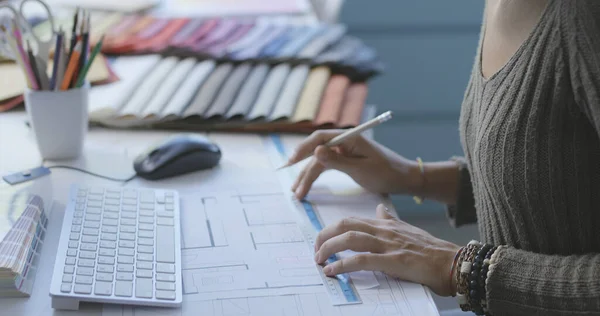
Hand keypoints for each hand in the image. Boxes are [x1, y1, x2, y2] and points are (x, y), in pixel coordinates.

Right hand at [287, 130, 422, 199]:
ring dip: (307, 176)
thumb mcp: (360, 169)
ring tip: (297, 192)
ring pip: (319, 161)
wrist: (403, 179)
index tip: (292, 161)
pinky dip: (316, 176)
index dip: (303, 148)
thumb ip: (337, 161)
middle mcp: (344, 141)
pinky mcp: (345, 159)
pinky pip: (326, 166)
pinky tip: (307, 185)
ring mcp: (344, 150)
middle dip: (303, 169)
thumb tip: (315, 151)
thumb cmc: (386, 173)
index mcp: (350, 137)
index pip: (320, 137)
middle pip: (316, 151)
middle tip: (293, 186)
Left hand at [314, 204, 460, 295]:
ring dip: (329, 248)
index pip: (352, 220)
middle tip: (316, 250)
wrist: (453, 262)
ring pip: (350, 238)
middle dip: (324, 235)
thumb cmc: (432, 250)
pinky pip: (361, 260)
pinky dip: (342, 265)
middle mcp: (384, 230)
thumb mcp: (408, 229)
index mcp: (385, 224)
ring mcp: (388, 244)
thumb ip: (391, 220)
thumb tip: (380, 209)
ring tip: (319, 260)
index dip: (332, 228)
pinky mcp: (393, 261)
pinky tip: (332, 271)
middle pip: (345, 224)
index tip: (322, 239)